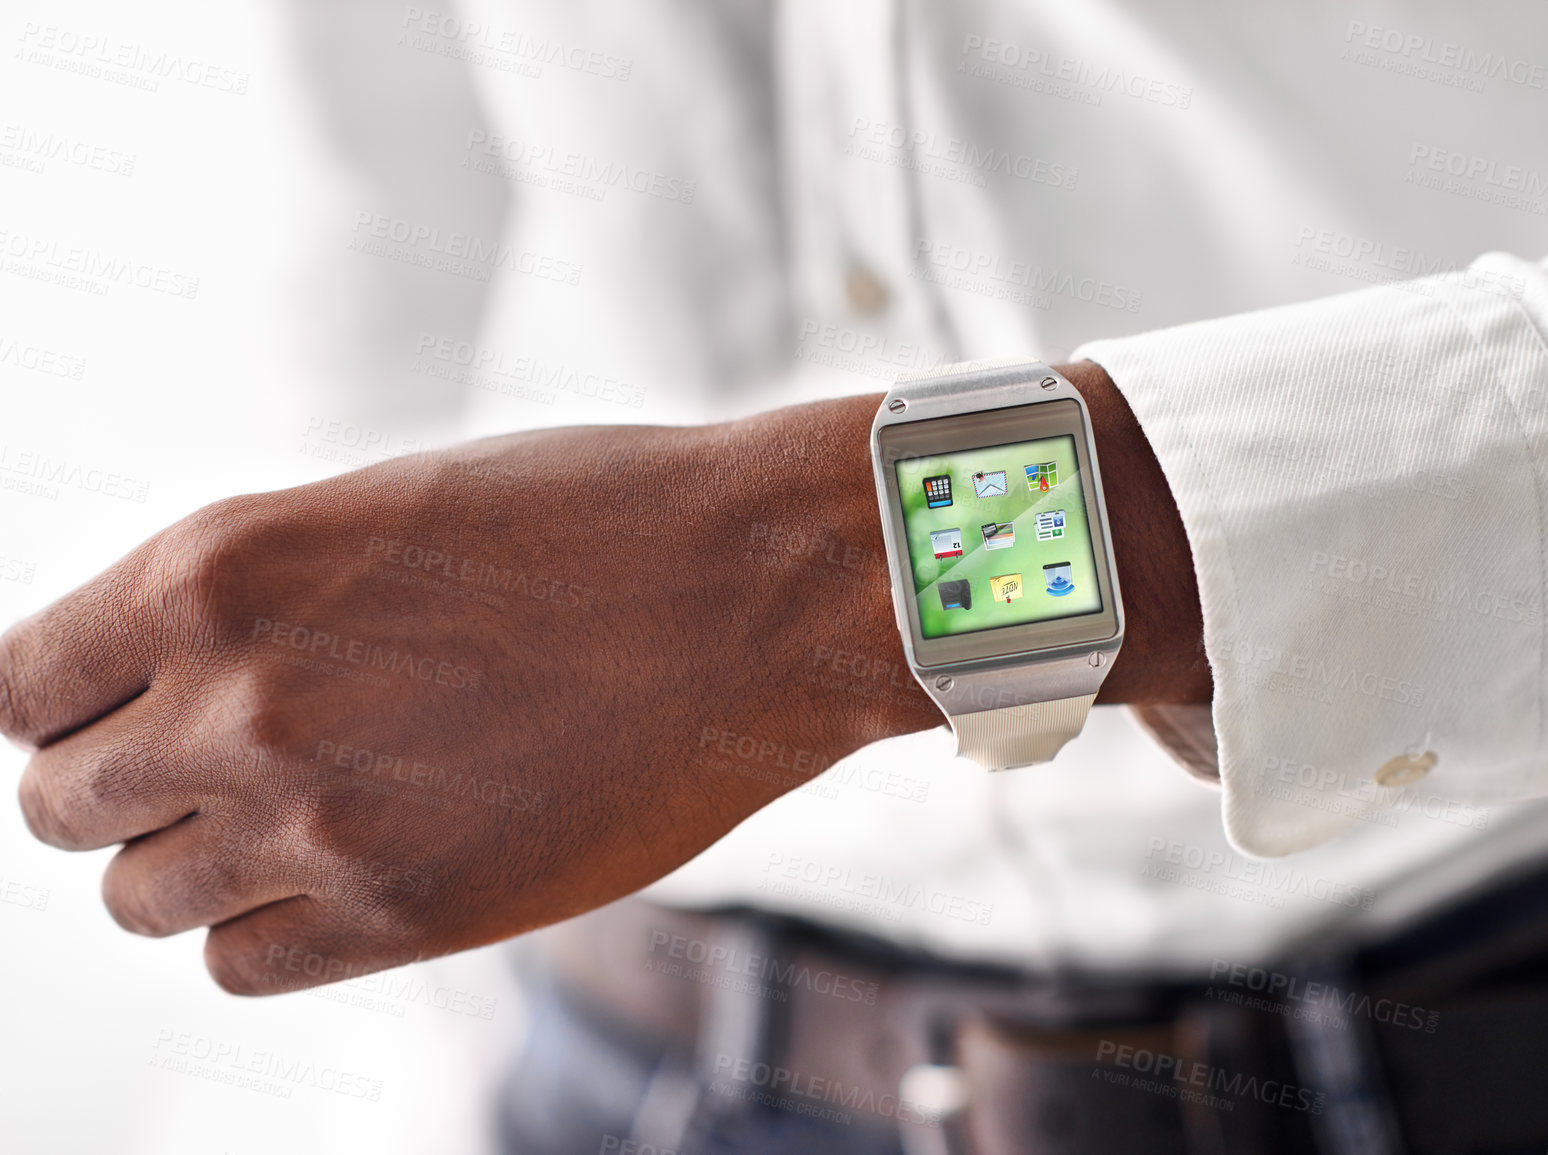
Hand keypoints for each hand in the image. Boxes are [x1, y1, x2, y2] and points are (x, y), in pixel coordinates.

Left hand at [1, 365, 1202, 993]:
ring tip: (298, 818)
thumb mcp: (383, 511)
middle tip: (220, 768)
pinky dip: (266, 930)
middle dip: (123, 789)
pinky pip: (239, 965)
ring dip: (192, 865)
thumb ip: (249, 601)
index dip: (67, 703)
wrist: (761, 592)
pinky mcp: (404, 915)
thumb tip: (164, 687)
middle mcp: (235, 701)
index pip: (20, 686)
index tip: (122, 712)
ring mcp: (315, 820)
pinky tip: (346, 873)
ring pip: (138, 899)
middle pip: (61, 805)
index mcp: (217, 568)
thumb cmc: (596, 520)